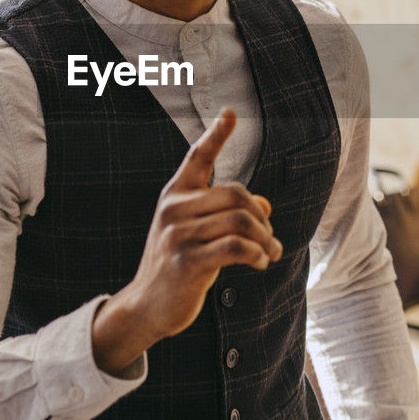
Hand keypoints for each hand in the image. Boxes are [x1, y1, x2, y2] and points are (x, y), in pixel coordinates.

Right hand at [91, 108, 279, 374]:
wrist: (148, 306)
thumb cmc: (179, 265)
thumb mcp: (200, 233)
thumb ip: (228, 215)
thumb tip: (266, 203)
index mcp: (175, 194)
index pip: (198, 156)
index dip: (216, 134)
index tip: (231, 113)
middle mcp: (174, 208)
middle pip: (237, 194)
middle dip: (262, 217)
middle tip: (270, 240)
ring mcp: (178, 234)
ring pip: (241, 220)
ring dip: (266, 239)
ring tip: (270, 254)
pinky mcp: (188, 261)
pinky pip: (236, 247)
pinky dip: (256, 254)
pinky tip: (259, 263)